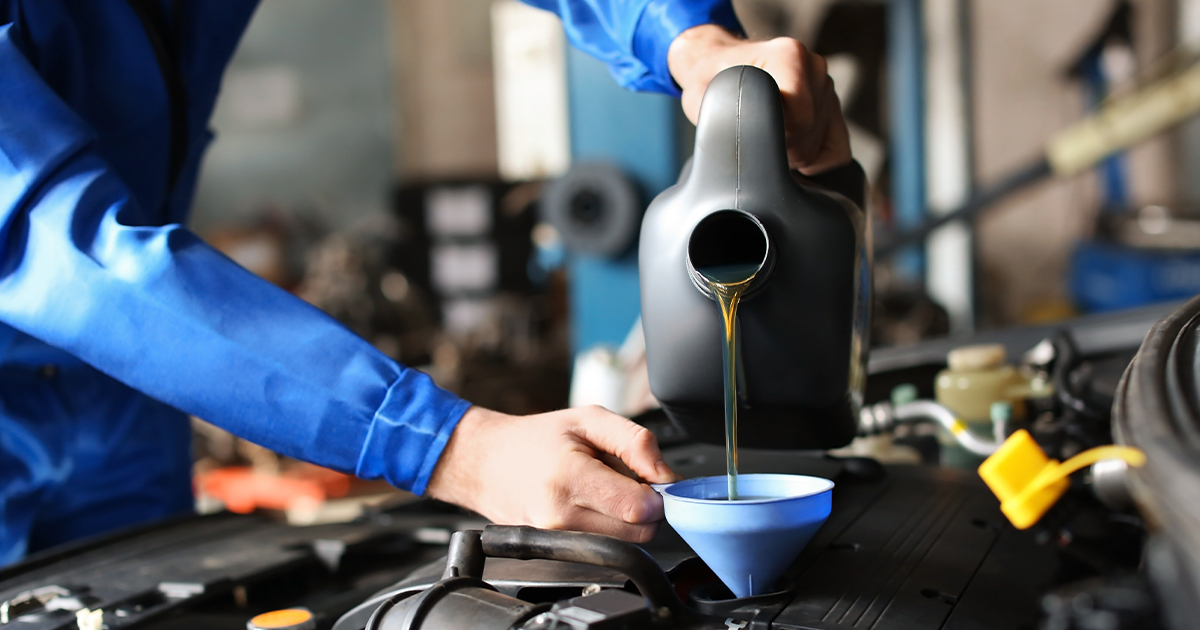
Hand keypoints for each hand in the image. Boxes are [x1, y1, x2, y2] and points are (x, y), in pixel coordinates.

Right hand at [426, 405, 677, 542]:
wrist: (486, 462)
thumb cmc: (537, 439)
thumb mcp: (589, 419)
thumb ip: (635, 442)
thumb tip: (667, 475)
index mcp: (570, 477)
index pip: (639, 508)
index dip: (657, 494)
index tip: (651, 478)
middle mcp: (560, 515)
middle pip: (638, 532)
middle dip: (645, 507)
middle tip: (627, 480)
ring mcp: (555, 538)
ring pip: (624, 543)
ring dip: (627, 519)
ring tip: (605, 490)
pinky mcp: (554, 550)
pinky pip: (602, 546)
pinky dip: (608, 528)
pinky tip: (591, 505)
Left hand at [667, 25, 850, 175]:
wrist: (719, 67)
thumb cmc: (710, 82)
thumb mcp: (709, 97)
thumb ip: (732, 119)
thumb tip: (754, 150)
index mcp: (789, 55)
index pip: (800, 121)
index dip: (772, 140)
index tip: (747, 132)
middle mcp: (815, 68)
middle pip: (808, 139)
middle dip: (778, 149)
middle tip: (751, 136)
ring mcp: (827, 88)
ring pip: (820, 149)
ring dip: (790, 153)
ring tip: (764, 135)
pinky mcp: (833, 109)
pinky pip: (836, 153)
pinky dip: (813, 160)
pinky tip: (787, 149)